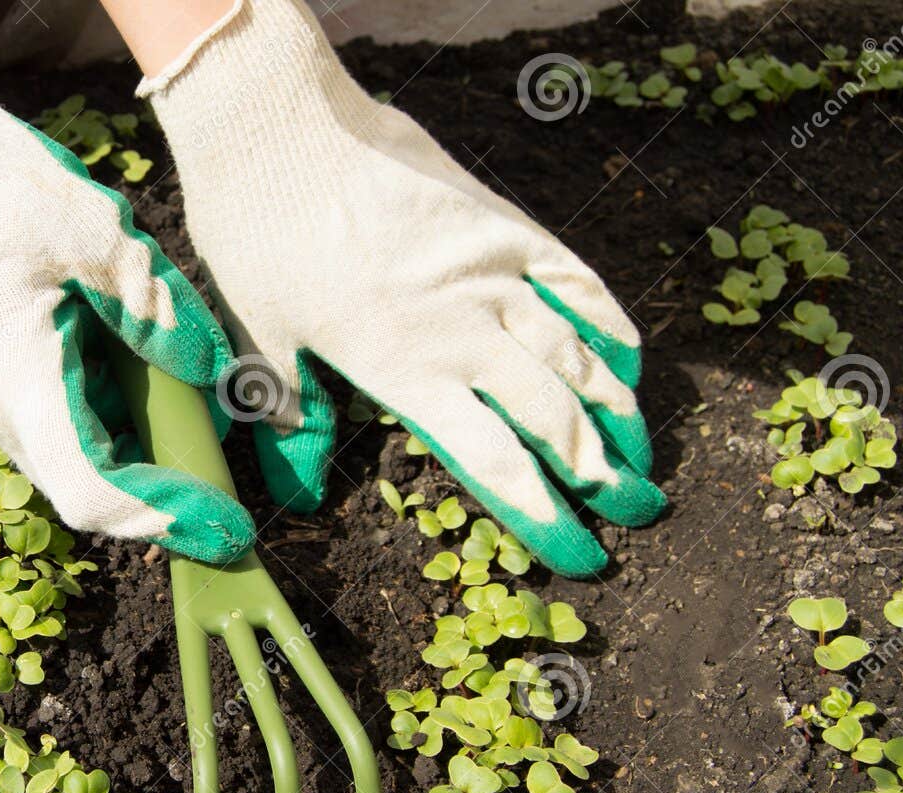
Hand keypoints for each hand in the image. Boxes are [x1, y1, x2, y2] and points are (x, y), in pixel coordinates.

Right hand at [0, 46, 253, 562]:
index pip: (92, 495)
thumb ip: (157, 311)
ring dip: (136, 448)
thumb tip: (212, 376)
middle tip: (226, 476)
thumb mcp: (93, 235)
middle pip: (89, 483)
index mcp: (20, 381)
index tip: (225, 527)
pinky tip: (142, 372)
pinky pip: (55, 417)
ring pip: (74, 452)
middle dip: (161, 489)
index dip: (163, 520)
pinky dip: (107, 414)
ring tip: (191, 410)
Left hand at [140, 0, 664, 576]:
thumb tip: (300, 491)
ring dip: (616, 410)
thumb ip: (291, 418)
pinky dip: (607, 322)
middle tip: (635, 511)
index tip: (578, 554)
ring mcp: (490, 271)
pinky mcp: (501, 223)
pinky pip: (573, 279)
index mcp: (402, 368)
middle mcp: (462, 327)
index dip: (540, 514)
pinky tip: (631, 358)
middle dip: (598, 473)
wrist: (278, 129)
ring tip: (643, 454)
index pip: (492, 461)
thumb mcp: (262, 339)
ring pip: (575, 354)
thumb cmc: (259, 238)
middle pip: (552, 417)